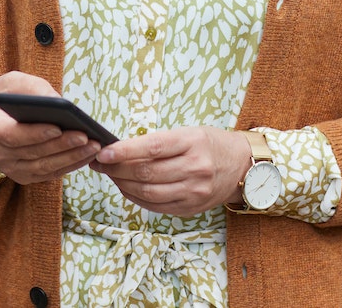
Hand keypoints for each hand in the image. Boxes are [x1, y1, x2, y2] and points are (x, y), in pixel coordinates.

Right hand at [0, 71, 102, 184]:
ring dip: (70, 158)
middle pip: (32, 152)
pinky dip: (68, 165)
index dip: (34, 133)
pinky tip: (86, 155)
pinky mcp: (22, 175)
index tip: (58, 127)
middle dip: (61, 145)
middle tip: (86, 137)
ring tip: (93, 146)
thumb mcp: (12, 82)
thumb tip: (58, 101)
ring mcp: (8, 167)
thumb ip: (32, 87)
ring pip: (42, 166)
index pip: (11, 134)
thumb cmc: (4, 96)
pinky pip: (47, 173)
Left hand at [91, 127, 251, 215]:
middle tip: (99, 162)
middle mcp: (195, 169)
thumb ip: (158, 142)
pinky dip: (136, 198)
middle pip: (147, 173)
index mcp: (192, 143)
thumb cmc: (210, 144)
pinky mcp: (191, 208)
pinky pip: (156, 206)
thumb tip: (121, 149)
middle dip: (116, 169)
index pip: (152, 148)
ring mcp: (194, 192)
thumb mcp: (188, 132)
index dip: (124, 151)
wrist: (242, 166)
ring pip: (148, 192)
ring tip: (109, 174)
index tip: (104, 152)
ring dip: (122, 184)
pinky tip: (126, 187)